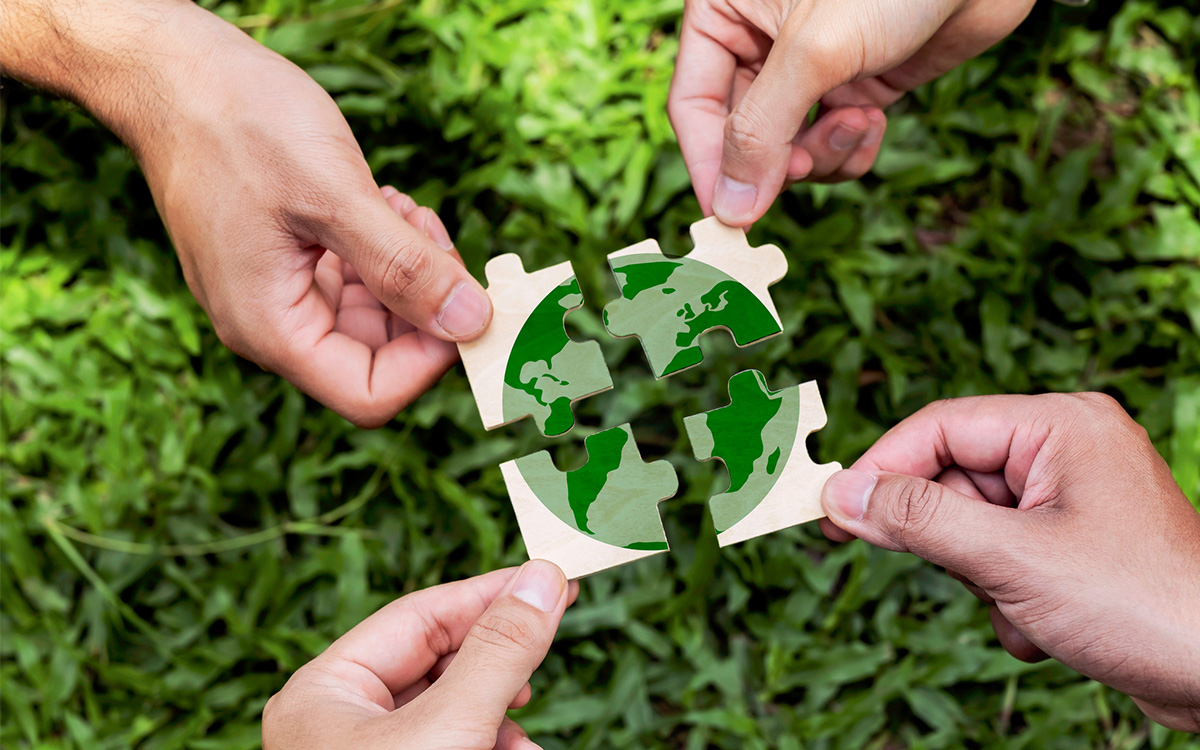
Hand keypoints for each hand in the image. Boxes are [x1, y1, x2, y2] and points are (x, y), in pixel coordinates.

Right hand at [2, 0, 491, 426]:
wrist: (174, 74)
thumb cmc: (237, 125)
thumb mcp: (335, 196)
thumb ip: (404, 268)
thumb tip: (471, 322)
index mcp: (272, 330)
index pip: (370, 394)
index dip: (429, 360)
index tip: (463, 300)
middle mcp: (272, 326)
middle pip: (377, 358)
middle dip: (423, 304)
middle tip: (430, 234)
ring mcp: (277, 295)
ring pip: (372, 317)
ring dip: (406, 270)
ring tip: (400, 208)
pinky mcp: (287, 264)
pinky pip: (352, 282)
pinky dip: (382, 250)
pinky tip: (383, 203)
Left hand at [263, 561, 577, 749]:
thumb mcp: (450, 726)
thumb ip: (498, 653)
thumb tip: (544, 579)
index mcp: (324, 692)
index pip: (421, 615)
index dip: (490, 593)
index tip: (552, 577)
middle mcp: (338, 722)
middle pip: (439, 662)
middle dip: (501, 666)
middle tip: (551, 640)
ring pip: (450, 711)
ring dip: (500, 720)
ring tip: (525, 743)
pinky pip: (448, 745)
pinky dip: (488, 746)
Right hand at [667, 0, 1035, 224]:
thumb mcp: (815, 53)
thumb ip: (763, 131)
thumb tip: (730, 208)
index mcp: (726, 13)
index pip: (693, 103)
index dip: (709, 162)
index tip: (729, 213)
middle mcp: (760, 42)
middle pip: (740, 134)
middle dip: (776, 161)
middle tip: (803, 170)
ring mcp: (809, 69)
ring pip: (788, 149)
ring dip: (821, 156)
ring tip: (858, 124)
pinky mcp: (854, 86)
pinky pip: (832, 146)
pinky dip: (852, 150)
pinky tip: (875, 121)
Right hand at [819, 393, 1199, 731]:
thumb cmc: (1141, 604)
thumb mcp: (1012, 558)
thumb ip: (920, 520)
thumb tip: (843, 497)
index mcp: (1061, 426)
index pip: (939, 428)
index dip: (880, 468)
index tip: (831, 510)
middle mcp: (1067, 450)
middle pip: (953, 478)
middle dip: (949, 540)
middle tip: (954, 574)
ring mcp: (1073, 498)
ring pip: (973, 524)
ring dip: (983, 579)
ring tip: (1027, 608)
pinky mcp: (1076, 543)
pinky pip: (1004, 555)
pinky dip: (1008, 596)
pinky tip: (1045, 626)